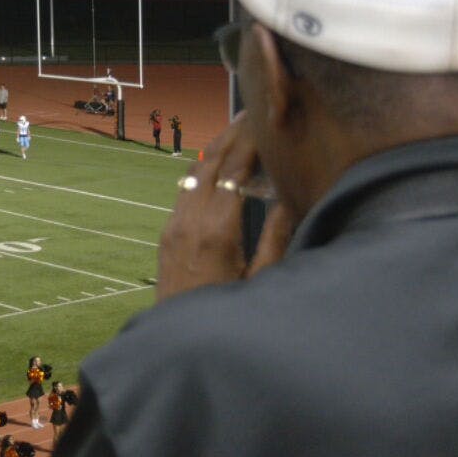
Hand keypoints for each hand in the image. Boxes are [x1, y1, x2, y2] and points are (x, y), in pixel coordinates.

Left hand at [155, 113, 294, 301]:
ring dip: (215, 149)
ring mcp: (174, 225)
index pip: (236, 169)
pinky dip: (203, 171)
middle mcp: (191, 220)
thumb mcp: (261, 281)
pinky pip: (184, 190)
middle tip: (251, 111)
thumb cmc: (227, 316)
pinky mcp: (166, 234)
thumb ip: (277, 237)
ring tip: (236, 130)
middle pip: (211, 161)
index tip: (266, 120)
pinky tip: (216, 167)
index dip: (252, 141)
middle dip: (232, 134)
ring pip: (194, 173)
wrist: (177, 345)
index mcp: (219, 229)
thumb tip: (291, 196)